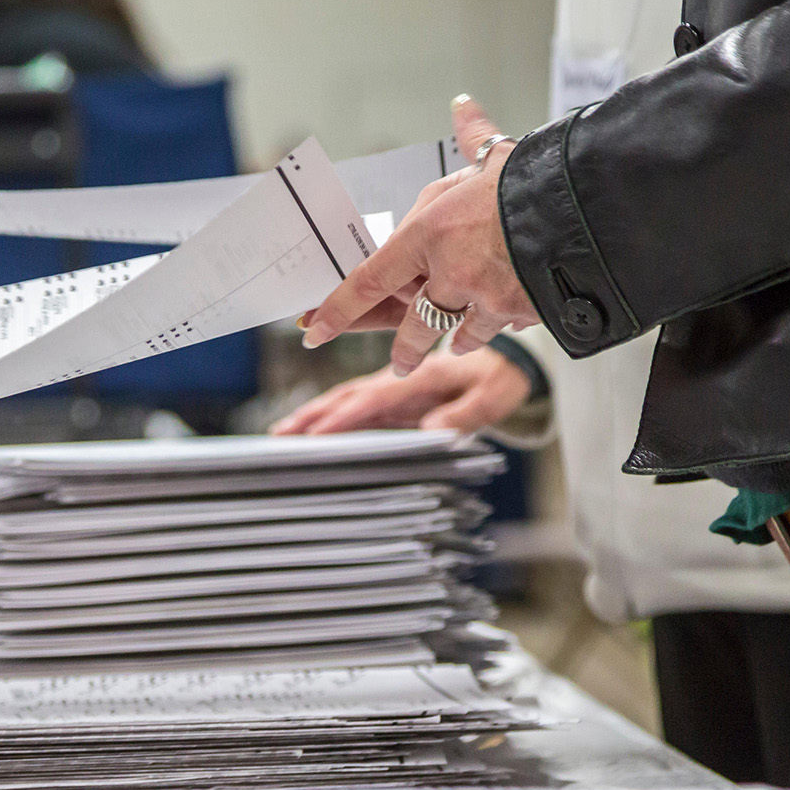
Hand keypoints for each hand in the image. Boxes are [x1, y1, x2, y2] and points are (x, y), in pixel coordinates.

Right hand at [270, 347, 532, 435]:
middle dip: (313, 414)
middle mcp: (399, 376)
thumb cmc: (502, 373)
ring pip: (345, 395)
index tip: (318, 434)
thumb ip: (466, 412)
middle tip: (281, 433)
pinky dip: (328, 410)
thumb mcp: (494, 394)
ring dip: (312, 411)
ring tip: (281, 431)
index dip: (345, 416)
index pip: (374, 398)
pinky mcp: (392, 391)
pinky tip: (309, 424)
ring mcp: (392, 383)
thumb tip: (434, 431)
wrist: (508, 354)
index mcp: (420, 374)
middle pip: (348, 394)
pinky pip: (354, 399)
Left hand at [298, 97, 538, 375]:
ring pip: (455, 335)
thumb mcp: (496, 157)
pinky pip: (499, 330)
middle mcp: (448, 270)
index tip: (314, 329)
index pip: (369, 278)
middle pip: (412, 325)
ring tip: (455, 342)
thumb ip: (472, 141)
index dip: (337, 309)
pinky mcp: (517, 316)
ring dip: (456, 339)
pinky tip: (504, 322)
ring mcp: (482, 298)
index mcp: (429, 231)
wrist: (594, 205)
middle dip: (403, 350)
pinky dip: (500, 327)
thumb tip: (463, 106)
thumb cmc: (540, 178)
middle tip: (400, 363)